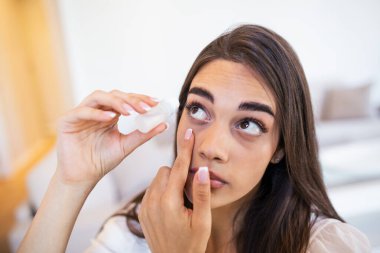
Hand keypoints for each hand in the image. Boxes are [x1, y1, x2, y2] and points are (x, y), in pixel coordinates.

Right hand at [56, 90, 166, 185]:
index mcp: (109, 114)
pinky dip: (97, 113)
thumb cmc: (101, 161)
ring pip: (98, 97)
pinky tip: (111, 117)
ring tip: (130, 111)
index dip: (140, 99)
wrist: (83, 177)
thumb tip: (164, 124)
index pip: (125, 100)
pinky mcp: (67, 120)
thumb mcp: (126, 145)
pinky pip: (82, 111)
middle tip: (145, 107)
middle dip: (131, 100)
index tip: (156, 103)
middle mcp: (96, 110)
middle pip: (114, 95)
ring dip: (116, 102)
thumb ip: (143, 134)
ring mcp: (81, 114)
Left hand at [139, 129, 211, 252]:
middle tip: (190, 187)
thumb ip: (202, 194)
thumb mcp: (203, 221)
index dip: (185, 149)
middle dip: (178, 172)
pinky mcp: (141, 211)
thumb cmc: (191, 245)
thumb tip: (202, 169)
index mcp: (169, 202)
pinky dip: (161, 190)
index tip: (188, 133)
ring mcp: (145, 206)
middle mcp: (153, 202)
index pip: (178, 167)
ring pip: (158, 178)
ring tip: (181, 199)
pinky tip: (171, 204)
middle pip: (166, 170)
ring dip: (170, 181)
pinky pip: (151, 189)